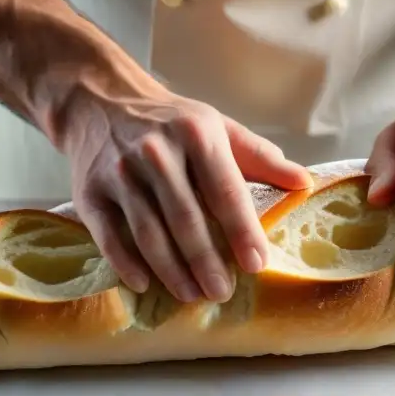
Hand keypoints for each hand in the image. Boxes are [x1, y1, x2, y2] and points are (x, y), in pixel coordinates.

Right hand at [64, 89, 311, 302]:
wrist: (100, 101)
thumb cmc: (171, 122)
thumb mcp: (219, 128)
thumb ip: (261, 158)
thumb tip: (305, 184)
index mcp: (195, 134)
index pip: (225, 190)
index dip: (242, 230)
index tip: (257, 264)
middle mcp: (156, 153)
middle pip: (185, 217)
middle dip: (206, 260)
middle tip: (223, 293)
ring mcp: (119, 173)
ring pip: (148, 231)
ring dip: (171, 269)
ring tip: (192, 295)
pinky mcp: (90, 192)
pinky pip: (109, 235)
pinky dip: (126, 263)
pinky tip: (144, 284)